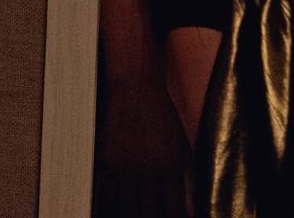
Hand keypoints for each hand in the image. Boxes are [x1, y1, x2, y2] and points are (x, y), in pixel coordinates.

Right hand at [95, 75, 189, 217]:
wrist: (136, 88)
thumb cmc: (163, 114)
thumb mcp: (180, 141)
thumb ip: (183, 169)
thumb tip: (186, 198)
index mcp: (170, 163)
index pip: (172, 204)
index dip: (173, 216)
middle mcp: (148, 167)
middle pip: (148, 209)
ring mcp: (125, 165)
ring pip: (126, 205)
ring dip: (131, 214)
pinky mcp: (106, 160)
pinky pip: (108, 192)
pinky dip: (111, 205)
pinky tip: (115, 211)